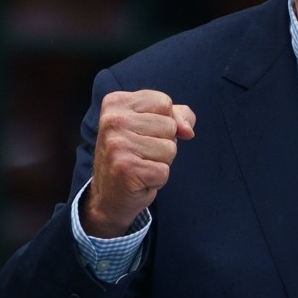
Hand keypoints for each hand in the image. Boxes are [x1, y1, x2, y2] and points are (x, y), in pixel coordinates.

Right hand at [83, 90, 195, 237]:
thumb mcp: (153, 124)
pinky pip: (164, 171)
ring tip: (141, 165)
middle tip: (141, 153)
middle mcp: (113, 121)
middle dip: (163, 143)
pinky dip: (157, 179)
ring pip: (170, 148)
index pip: (164, 102)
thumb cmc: (134, 154)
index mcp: (116, 103)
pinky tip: (140, 179)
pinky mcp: (125, 169)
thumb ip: (177, 116)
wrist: (109, 194)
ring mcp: (116, 145)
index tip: (144, 133)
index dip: (165, 121)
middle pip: (169, 126)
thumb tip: (188, 131)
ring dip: (161, 161)